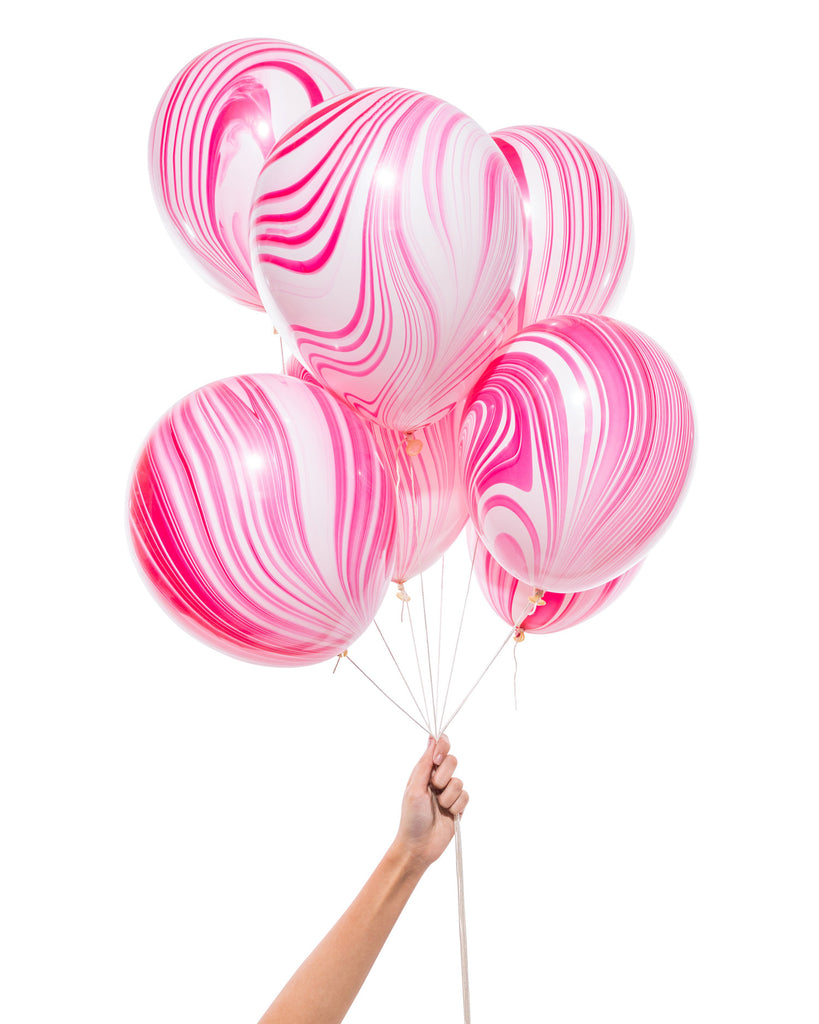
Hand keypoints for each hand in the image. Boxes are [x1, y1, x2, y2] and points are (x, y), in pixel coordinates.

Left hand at [392, 734, 467, 871]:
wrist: (419, 846)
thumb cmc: (412, 818)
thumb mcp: (415, 788)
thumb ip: (425, 763)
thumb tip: (431, 738)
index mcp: (424, 771)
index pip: (438, 749)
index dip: (442, 748)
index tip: (437, 759)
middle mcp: (437, 779)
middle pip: (452, 761)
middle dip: (443, 776)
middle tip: (434, 788)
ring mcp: (448, 792)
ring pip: (459, 781)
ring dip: (448, 795)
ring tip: (439, 807)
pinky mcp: (458, 805)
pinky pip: (465, 796)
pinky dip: (456, 805)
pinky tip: (448, 814)